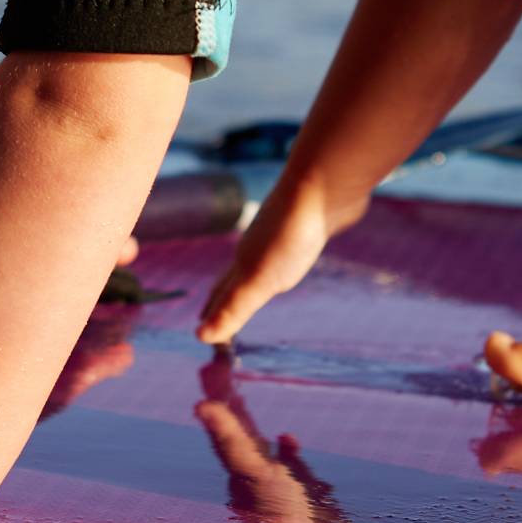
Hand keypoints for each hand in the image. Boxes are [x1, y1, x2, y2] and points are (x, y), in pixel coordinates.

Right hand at [199, 176, 357, 345]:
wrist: (321, 185)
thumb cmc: (288, 235)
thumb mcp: (259, 279)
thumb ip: (233, 309)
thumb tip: (200, 337)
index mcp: (244, 263)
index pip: (222, 294)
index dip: (213, 314)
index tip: (205, 334)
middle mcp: (257, 249)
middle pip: (236, 279)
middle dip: (226, 300)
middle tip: (219, 319)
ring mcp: (282, 238)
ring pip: (263, 264)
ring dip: (253, 281)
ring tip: (253, 291)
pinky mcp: (309, 228)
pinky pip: (292, 251)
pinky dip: (285, 264)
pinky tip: (292, 260)